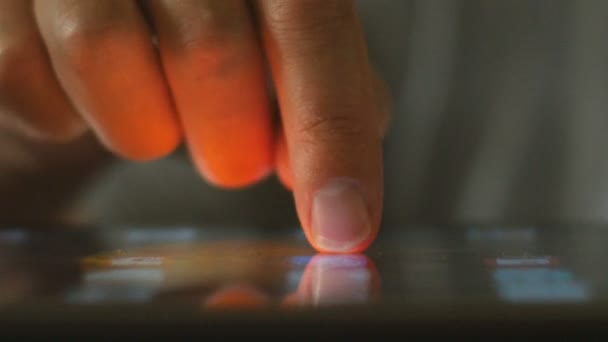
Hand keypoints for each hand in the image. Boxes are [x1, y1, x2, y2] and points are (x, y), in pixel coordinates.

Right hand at [0, 0, 389, 252]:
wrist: (93, 10)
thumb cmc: (188, 30)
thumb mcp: (272, 45)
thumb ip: (325, 97)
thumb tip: (337, 188)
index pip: (311, 23)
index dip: (333, 130)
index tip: (344, 225)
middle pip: (211, 50)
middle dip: (229, 137)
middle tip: (232, 156)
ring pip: (103, 53)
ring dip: (143, 124)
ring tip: (155, 110)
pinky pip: (26, 75)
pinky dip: (67, 115)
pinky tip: (84, 91)